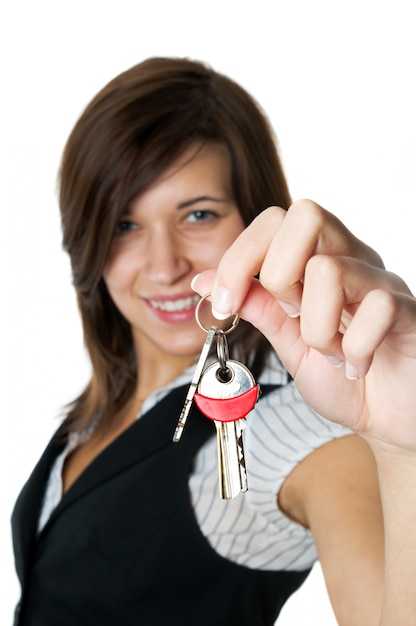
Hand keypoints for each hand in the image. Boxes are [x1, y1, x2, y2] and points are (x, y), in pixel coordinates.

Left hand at [192, 201, 415, 452]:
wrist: (389, 417)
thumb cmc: (343, 379)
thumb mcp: (288, 343)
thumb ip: (257, 307)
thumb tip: (203, 281)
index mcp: (316, 262)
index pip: (272, 222)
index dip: (237, 259)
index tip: (223, 304)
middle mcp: (349, 259)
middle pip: (305, 214)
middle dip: (277, 274)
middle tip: (289, 316)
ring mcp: (380, 280)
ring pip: (328, 269)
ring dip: (316, 328)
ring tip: (331, 353)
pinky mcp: (405, 309)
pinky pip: (375, 308)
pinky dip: (354, 350)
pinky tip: (358, 365)